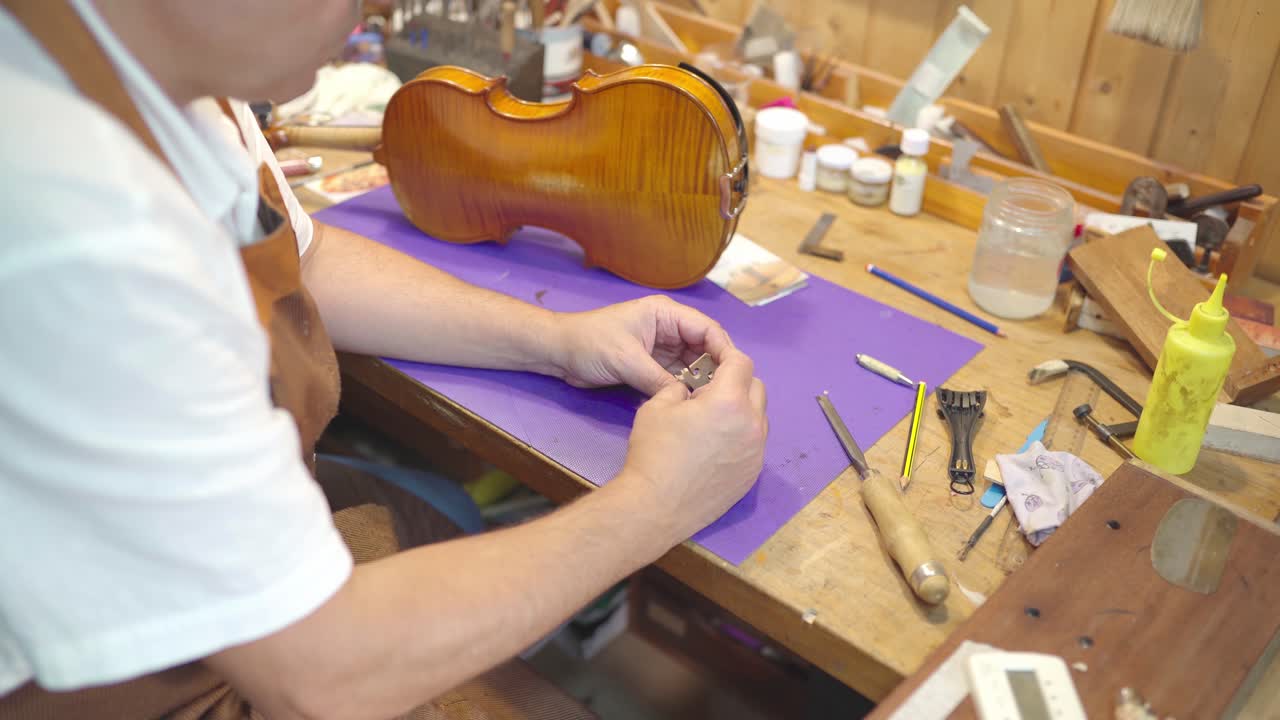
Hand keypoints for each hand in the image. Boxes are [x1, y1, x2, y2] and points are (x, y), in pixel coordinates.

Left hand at [551, 295, 729, 395]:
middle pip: (704, 348)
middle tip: (723, 395)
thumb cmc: (589, 344)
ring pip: (692, 365)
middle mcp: (668, 329)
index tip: (733, 376)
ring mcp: (661, 348)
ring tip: (709, 403)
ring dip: (699, 382)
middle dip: (714, 370)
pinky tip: (691, 404)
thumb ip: (658, 379)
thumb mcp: (627, 360)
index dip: (723, 351)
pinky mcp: (652, 365)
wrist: (559, 352)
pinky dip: (683, 389)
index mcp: (665, 314)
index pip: (707, 329)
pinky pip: (676, 377)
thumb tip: (687, 399)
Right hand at [614, 346, 767, 544]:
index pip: (740, 363)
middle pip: (756, 387)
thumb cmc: (654, 452)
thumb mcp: (657, 406)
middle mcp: (752, 424)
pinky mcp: (753, 474)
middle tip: (709, 390)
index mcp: (730, 401)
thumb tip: (692, 391)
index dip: (726, 354)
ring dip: (742, 409)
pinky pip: (754, 443)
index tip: (713, 355)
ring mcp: (756, 452)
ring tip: (713, 420)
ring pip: (759, 417)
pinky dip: (741, 435)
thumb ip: (681, 388)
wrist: (655, 507)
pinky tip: (716, 447)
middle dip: (736, 381)